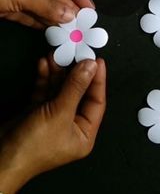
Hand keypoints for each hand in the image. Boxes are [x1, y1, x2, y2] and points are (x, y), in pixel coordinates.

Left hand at [0, 0, 93, 27]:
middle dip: (68, 8)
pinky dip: (41, 23)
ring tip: (71, 30)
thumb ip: (47, 5)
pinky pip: (30, 15)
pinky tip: (53, 30)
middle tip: (81, 23)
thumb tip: (69, 14)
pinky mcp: (9, 7)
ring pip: (43, 6)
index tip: (89, 8)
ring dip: (56, 18)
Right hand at [0, 58, 105, 193]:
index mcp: (83, 133)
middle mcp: (71, 126)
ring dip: (57, 72)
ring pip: (60, 89)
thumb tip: (90, 67)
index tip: (98, 61)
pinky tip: (43, 65)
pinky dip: (44, 78)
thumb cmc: (33, 147)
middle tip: (75, 54)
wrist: (1, 157)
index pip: (96, 101)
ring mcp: (53, 118)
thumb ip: (75, 87)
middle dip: (74, 73)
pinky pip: (45, 91)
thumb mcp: (60, 113)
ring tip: (55, 56)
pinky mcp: (37, 112)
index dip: (98, 80)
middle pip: (78, 93)